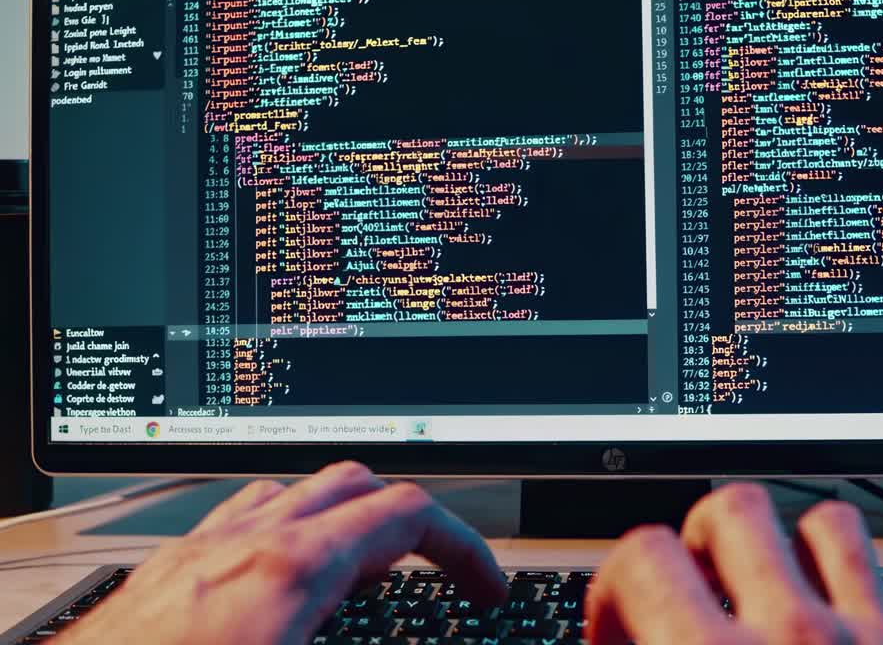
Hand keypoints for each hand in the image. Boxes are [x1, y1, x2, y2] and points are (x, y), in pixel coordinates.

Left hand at [54, 462, 506, 644]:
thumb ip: (367, 637)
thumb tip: (431, 631)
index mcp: (291, 571)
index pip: (408, 515)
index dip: (466, 547)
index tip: (486, 587)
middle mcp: (246, 543)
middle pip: (357, 484)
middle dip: (414, 522)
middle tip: (440, 573)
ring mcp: (201, 548)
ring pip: (298, 491)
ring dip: (349, 517)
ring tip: (369, 568)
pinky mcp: (167, 570)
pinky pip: (244, 516)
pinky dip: (289, 529)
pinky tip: (284, 578)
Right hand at [587, 483, 882, 644]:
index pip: (644, 557)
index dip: (615, 587)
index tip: (620, 627)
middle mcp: (802, 639)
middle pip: (736, 509)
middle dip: (703, 543)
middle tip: (698, 592)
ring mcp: (879, 642)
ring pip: (830, 521)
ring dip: (795, 547)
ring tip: (779, 589)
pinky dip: (879, 600)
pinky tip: (861, 639)